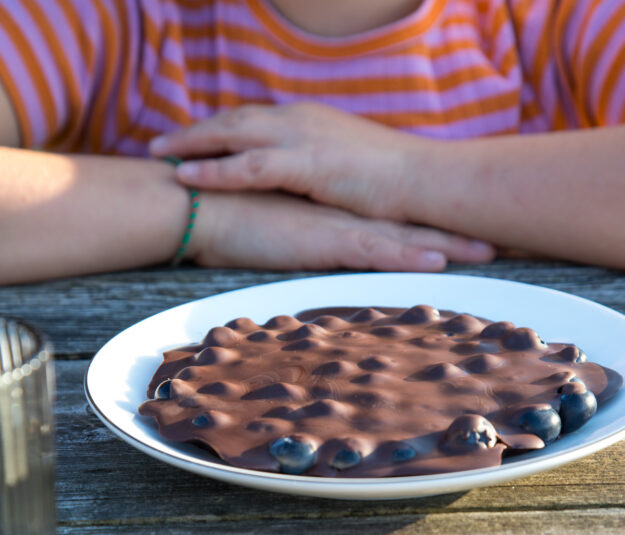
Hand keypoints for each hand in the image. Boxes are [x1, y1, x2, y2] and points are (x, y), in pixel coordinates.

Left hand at [150, 102, 442, 222]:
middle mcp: (300, 121)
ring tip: (161, 154)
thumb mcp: (351, 167)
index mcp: (311, 122)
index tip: (194, 139)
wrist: (427, 179)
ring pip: (233, 135)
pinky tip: (188, 177)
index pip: (256, 121)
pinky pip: (248, 166)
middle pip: (235, 120)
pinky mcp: (306, 164)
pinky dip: (215, 169)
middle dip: (196, 131)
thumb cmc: (397, 181)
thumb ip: (323, 169)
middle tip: (161, 142)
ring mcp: (302, 139)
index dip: (222, 130)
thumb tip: (309, 183)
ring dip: (194, 144)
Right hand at [187, 190, 494, 270]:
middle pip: (413, 226)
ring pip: (404, 237)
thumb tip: (320, 264)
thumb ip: (307, 248)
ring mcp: (338, 226)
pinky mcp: (322, 239)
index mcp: (339, 217)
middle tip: (503, 242)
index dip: (433, 230)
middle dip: (458, 234)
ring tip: (491, 252)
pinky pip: (373, 250)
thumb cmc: (234, 223)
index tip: (469, 238)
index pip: (396, 223)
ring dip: (448, 244)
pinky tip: (438, 261)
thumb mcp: (282, 238)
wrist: (201, 204)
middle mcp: (347, 217)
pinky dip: (407, 255)